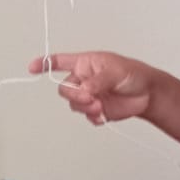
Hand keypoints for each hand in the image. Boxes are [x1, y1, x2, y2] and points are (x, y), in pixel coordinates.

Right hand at [28, 52, 152, 125]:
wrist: (147, 94)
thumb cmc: (133, 74)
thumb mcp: (115, 72)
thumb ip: (97, 81)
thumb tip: (85, 90)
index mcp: (85, 64)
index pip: (60, 62)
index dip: (45, 64)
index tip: (32, 67)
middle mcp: (84, 80)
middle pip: (65, 90)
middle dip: (75, 96)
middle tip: (89, 98)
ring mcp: (89, 96)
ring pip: (74, 105)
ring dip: (85, 107)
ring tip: (100, 106)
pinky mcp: (96, 110)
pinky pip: (86, 116)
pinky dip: (93, 117)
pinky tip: (103, 114)